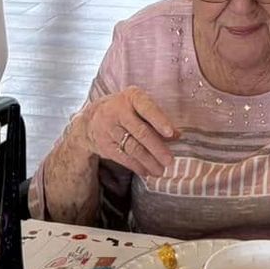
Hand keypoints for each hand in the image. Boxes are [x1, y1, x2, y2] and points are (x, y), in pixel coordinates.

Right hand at [65, 87, 180, 178]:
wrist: (92, 119)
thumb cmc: (126, 110)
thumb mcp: (139, 106)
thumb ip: (157, 118)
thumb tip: (177, 135)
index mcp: (132, 97)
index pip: (147, 108)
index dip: (159, 120)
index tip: (171, 133)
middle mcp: (118, 111)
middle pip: (140, 132)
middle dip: (157, 148)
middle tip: (169, 160)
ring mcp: (109, 129)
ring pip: (132, 148)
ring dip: (149, 161)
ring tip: (161, 170)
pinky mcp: (105, 145)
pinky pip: (123, 158)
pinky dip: (137, 166)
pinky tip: (147, 171)